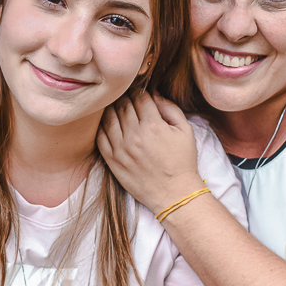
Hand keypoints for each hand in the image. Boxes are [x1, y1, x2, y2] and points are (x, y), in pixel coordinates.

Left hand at [98, 91, 203, 215]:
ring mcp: (120, 149)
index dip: (140, 92)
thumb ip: (170, 108)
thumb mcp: (185, 131)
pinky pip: (100, 136)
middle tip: (128, 97)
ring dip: (113, 109)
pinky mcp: (112, 160)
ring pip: (109, 118)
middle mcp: (134, 135)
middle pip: (123, 105)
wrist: (174, 193)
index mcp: (153, 125)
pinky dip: (102, 126)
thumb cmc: (182, 161)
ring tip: (118, 107)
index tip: (140, 92)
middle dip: (126, 97)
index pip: (140, 97)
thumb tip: (154, 94)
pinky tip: (109, 123)